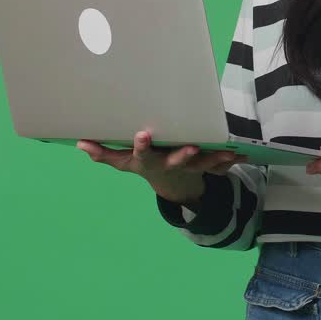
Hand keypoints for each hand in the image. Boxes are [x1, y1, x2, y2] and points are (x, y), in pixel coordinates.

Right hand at [76, 130, 248, 203]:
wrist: (173, 186)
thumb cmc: (145, 165)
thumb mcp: (123, 163)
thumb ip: (103, 154)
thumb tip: (79, 143)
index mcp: (148, 161)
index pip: (142, 152)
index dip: (142, 145)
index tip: (142, 133)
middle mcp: (168, 164)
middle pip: (175, 160)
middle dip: (182, 155)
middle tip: (190, 148)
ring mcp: (188, 166)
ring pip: (203, 163)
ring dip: (214, 159)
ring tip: (226, 153)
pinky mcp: (204, 166)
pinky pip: (219, 164)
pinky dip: (229, 160)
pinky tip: (241, 154)